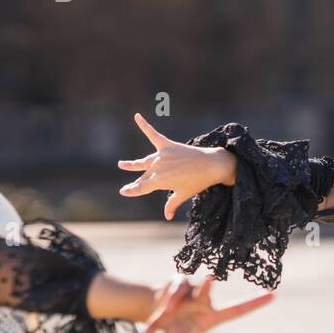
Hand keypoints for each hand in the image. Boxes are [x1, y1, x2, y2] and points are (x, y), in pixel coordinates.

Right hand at [118, 112, 235, 219]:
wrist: (212, 166)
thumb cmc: (198, 182)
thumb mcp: (184, 194)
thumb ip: (172, 203)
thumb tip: (167, 216)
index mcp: (160, 182)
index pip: (141, 187)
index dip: (131, 190)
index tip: (123, 191)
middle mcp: (158, 168)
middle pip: (143, 176)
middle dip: (136, 182)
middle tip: (129, 185)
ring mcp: (162, 156)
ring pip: (144, 161)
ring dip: (132, 164)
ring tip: (121, 164)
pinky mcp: (168, 145)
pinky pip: (153, 134)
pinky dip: (144, 125)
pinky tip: (137, 116)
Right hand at [141, 276, 274, 332]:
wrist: (157, 309)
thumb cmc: (177, 328)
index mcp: (211, 314)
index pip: (237, 309)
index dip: (254, 303)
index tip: (273, 295)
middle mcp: (202, 298)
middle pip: (207, 291)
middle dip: (207, 285)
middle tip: (210, 278)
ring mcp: (189, 289)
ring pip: (178, 294)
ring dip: (168, 305)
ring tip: (162, 316)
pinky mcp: (174, 282)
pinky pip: (165, 296)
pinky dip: (155, 315)